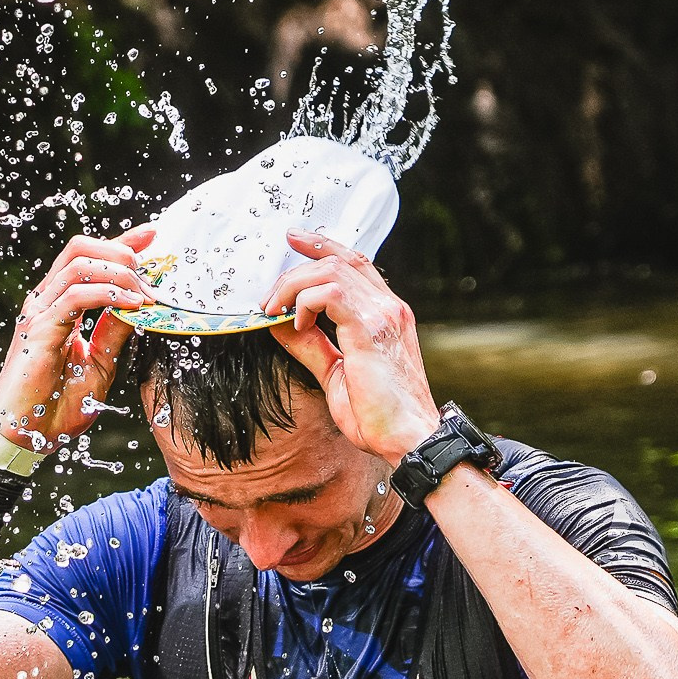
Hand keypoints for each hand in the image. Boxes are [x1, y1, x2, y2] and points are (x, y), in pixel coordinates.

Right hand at [0, 226, 154, 451]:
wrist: (26, 437)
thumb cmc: (55, 406)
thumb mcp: (99, 364)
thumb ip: (113, 333)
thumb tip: (138, 307)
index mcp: (57, 305)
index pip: (88, 258)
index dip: (121, 242)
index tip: (152, 235)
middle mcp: (45, 301)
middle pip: (80, 248)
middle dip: (120, 250)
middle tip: (150, 273)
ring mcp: (39, 312)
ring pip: (79, 264)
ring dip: (120, 273)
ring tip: (145, 293)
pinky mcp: (39, 329)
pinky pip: (75, 296)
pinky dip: (108, 294)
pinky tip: (132, 305)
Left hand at [265, 230, 439, 462]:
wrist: (408, 439)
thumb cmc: (379, 415)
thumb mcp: (335, 373)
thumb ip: (311, 346)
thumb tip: (280, 325)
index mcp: (386, 313)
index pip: (354, 263)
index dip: (322, 246)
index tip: (293, 239)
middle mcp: (389, 307)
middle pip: (338, 261)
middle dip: (295, 272)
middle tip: (269, 299)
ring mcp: (383, 315)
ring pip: (330, 271)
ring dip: (294, 286)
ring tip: (275, 310)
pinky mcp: (371, 330)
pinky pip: (330, 294)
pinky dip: (306, 302)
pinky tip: (298, 324)